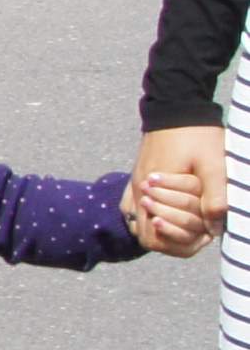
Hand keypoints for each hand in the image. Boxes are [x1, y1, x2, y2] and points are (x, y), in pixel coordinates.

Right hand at [136, 123, 225, 254]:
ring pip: (140, 224)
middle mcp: (137, 193)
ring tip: (191, 220)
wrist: (175, 106)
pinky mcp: (137, 178)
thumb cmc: (195, 134)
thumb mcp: (213, 164)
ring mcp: (135, 186)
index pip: (154, 238)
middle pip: (146, 236)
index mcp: (150, 193)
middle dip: (174, 238)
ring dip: (165, 228)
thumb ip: (215, 197)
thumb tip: (215, 228)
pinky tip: (170, 210)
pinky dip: (152, 216)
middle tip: (200, 228)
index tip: (202, 233)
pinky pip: (135, 209)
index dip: (178, 242)